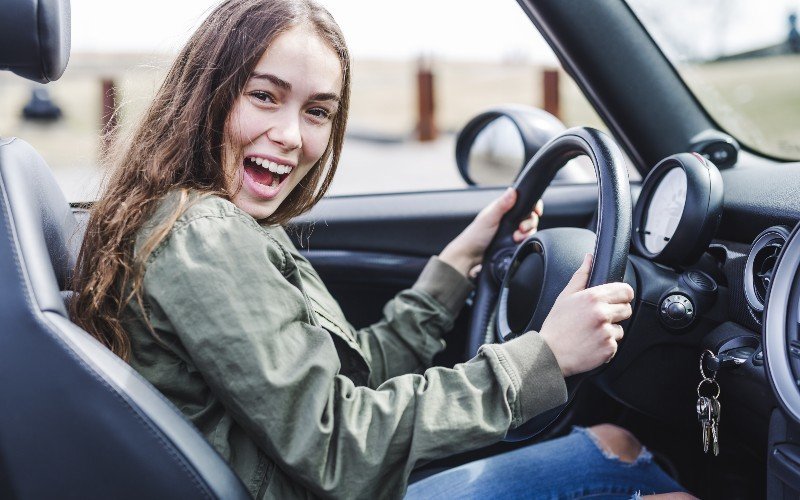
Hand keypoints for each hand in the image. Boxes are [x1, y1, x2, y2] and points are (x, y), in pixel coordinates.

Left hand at [438, 188, 543, 277]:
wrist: (470, 256)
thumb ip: (501, 205)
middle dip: (529, 222)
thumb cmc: (475, 235)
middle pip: (530, 216)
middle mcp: (509, 219)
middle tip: (521, 228)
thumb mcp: (488, 218)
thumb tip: (513, 191)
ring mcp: (512, 231)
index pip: (524, 202)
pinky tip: (517, 243)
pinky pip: (525, 240)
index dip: (533, 206)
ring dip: (527, 233)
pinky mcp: (513, 242)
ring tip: (516, 238)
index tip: (537, 211)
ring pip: (529, 229)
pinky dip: (524, 241)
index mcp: (503, 209)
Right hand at [539, 254, 634, 376]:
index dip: (621, 295)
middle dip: (615, 313)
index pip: (626, 291)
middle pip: (627, 309)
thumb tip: (589, 258)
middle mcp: (602, 313)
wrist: (549, 353)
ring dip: (609, 331)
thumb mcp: (565, 296)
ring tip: (591, 333)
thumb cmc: (556, 325)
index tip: (615, 300)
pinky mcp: (608, 349)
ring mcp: (606, 332)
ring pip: (621, 329)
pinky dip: (605, 346)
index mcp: (593, 297)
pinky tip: (591, 344)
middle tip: (597, 319)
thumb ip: (581, 275)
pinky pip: (615, 345)